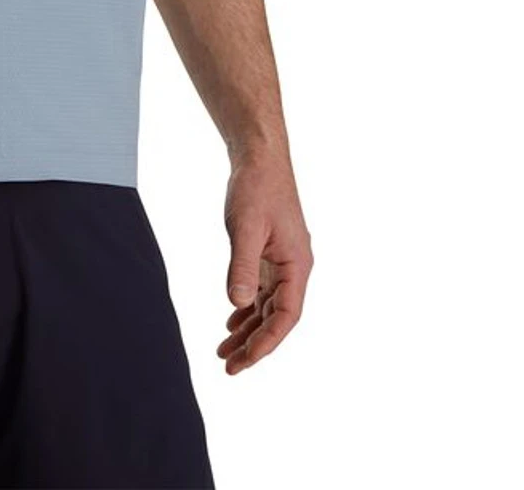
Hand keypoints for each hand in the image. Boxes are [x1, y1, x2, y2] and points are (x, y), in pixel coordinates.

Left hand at [217, 146, 312, 374]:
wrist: (260, 158)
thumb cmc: (256, 188)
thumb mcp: (246, 227)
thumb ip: (242, 266)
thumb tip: (236, 303)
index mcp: (298, 265)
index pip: (286, 317)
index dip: (266, 343)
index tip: (244, 362)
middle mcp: (295, 268)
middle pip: (277, 317)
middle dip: (254, 344)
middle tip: (228, 366)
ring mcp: (284, 261)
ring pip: (268, 306)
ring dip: (249, 329)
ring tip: (225, 351)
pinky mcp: (271, 253)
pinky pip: (262, 290)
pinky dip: (248, 307)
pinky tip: (232, 320)